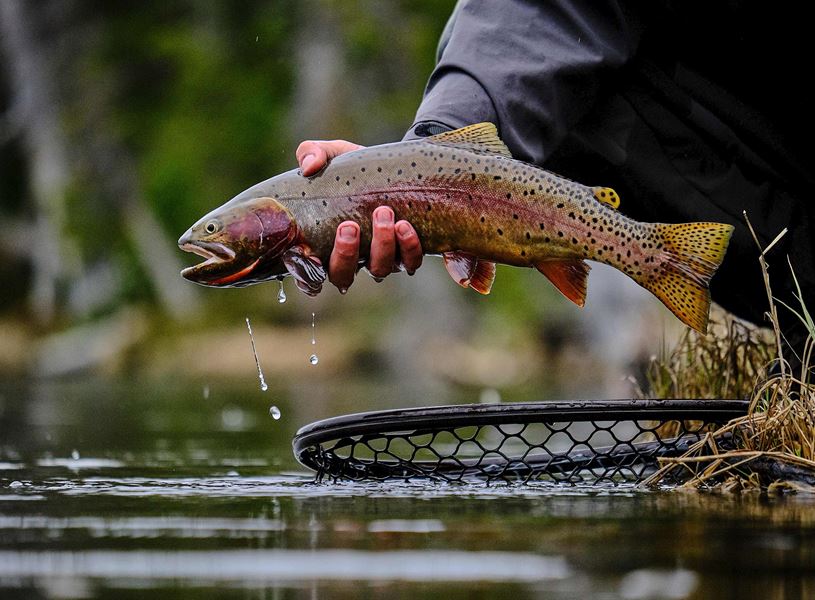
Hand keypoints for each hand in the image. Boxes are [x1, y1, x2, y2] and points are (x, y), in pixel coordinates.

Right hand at [296, 140, 422, 292]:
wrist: (392, 166)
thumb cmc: (353, 167)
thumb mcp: (331, 155)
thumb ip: (311, 153)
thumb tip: (308, 167)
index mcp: (322, 243)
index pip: (308, 275)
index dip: (307, 274)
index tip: (312, 256)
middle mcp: (350, 259)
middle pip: (342, 276)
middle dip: (346, 254)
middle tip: (350, 226)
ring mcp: (379, 259)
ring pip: (378, 270)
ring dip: (381, 245)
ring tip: (384, 213)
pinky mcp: (406, 253)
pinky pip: (409, 262)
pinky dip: (409, 248)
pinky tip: (405, 225)